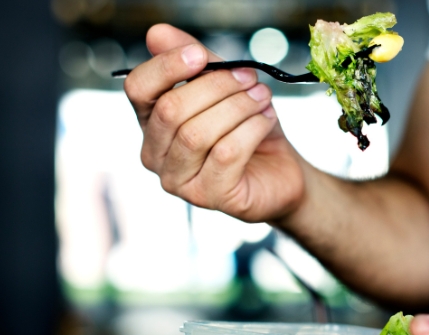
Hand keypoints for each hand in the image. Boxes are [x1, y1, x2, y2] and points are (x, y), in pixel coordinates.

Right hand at [124, 24, 304, 222]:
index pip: (138, 89)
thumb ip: (196, 63)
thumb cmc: (248, 130)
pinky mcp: (209, 196)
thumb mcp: (226, 89)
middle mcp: (155, 155)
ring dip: (237, 107)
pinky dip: (251, 129)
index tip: (200, 55)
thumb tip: (157, 33)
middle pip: (171, 109)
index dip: (165, 67)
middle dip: (216, 87)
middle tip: (249, 78)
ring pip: (198, 133)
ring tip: (262, 98)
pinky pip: (226, 154)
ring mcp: (179, 181)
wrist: (281, 172)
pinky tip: (266, 120)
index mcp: (151, 123)